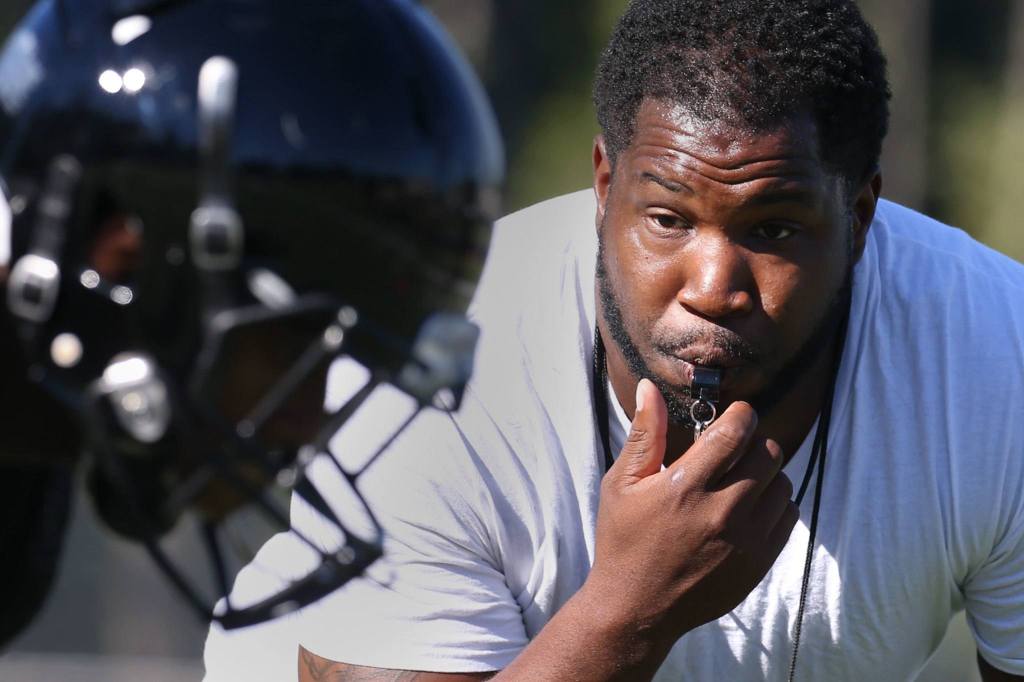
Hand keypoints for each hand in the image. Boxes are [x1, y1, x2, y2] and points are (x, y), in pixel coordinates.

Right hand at [585, 378, 797, 647]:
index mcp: (685, 487)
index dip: (741, 415)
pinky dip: (774, 505)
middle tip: (734, 449)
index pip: (736, 431)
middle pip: (768, 453)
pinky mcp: (759, 563)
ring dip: (766, 474)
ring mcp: (745, 541)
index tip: (734, 416)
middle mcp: (721, 512)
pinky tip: (747, 509)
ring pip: (783, 483)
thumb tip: (649, 387)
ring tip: (739, 481)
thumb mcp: (621, 484)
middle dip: (753, 442)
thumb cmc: (623, 540)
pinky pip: (788, 517)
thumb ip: (643, 434)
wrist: (636, 609)